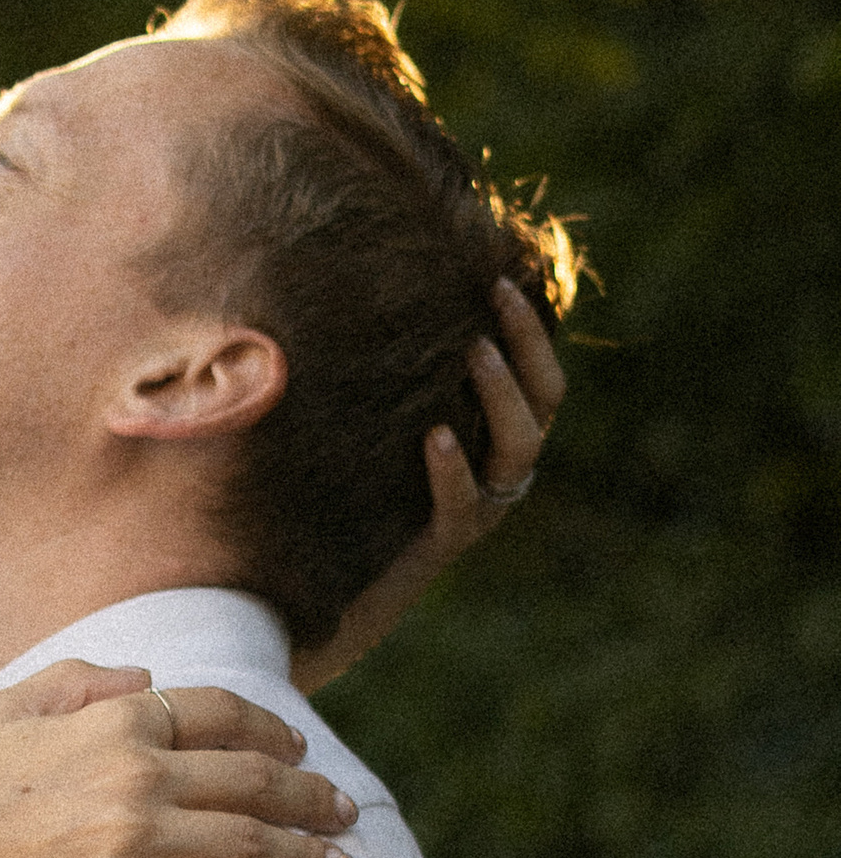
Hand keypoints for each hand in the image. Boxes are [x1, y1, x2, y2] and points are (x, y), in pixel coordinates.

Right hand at [0, 655, 355, 857]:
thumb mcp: (5, 710)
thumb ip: (77, 679)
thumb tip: (145, 676)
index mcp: (114, 723)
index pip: (219, 713)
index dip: (271, 729)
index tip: (301, 748)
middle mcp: (137, 773)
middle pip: (255, 777)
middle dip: (312, 794)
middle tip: (346, 811)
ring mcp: (136, 838)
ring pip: (252, 842)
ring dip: (309, 855)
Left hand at [293, 277, 567, 691]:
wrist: (312, 583)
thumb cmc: (330, 483)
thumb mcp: (363, 420)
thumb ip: (376, 373)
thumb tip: (344, 283)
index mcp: (489, 435)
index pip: (539, 376)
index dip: (531, 328)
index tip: (498, 274)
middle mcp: (496, 471)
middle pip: (544, 403)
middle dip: (527, 344)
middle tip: (495, 295)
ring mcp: (476, 509)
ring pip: (518, 452)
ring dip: (501, 397)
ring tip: (474, 353)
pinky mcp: (442, 544)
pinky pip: (463, 506)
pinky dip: (453, 470)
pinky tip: (435, 436)